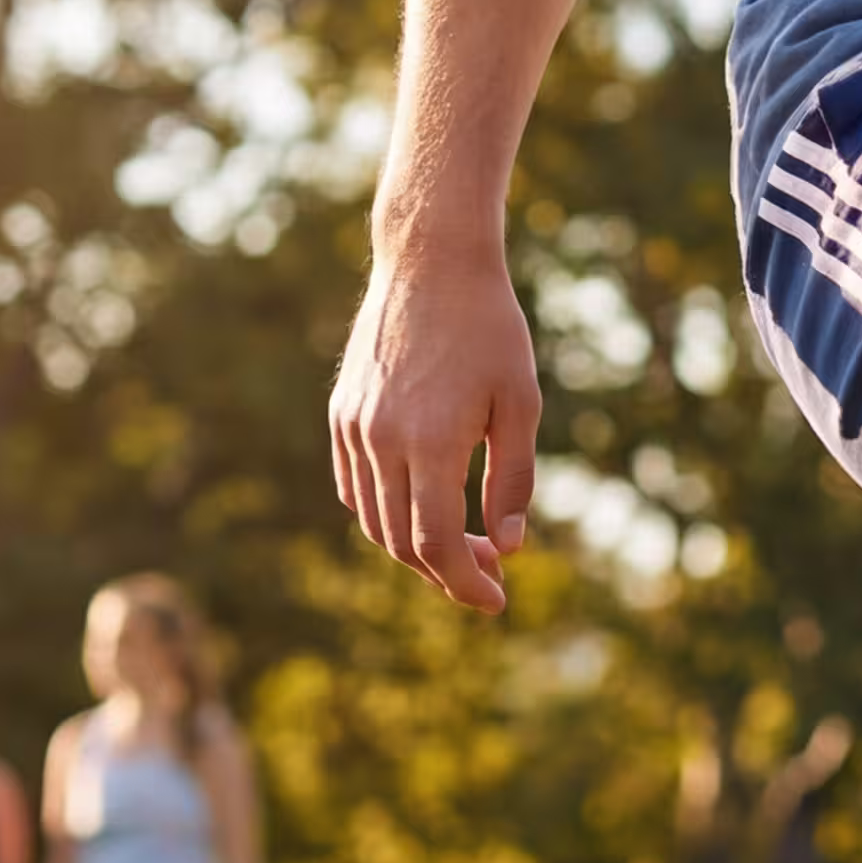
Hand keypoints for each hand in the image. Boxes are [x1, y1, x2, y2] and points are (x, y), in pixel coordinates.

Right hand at [330, 220, 542, 613]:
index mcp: (432, 443)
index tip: (497, 601)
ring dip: (415, 547)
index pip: (438, 545)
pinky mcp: (342, 414)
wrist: (431, 262)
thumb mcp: (519, 404)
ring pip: (374, 521)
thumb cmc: (490, 329)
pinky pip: (355, 487)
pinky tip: (423, 506)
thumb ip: (513, 480)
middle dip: (447, 571)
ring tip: (464, 542)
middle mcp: (382, 441)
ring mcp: (354, 428)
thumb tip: (510, 548)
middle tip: (492, 570)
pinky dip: (384, 513)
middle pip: (402, 543)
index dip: (467, 584)